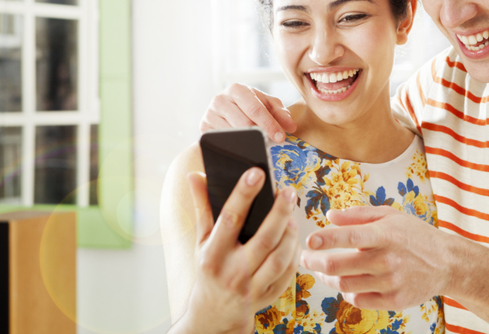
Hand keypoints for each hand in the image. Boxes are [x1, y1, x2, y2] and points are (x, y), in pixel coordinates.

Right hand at [179, 168, 299, 333]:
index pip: (230, 219)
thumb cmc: (208, 270)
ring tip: (291, 214)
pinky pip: (286, 273)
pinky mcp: (267, 296)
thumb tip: (195, 175)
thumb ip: (202, 207)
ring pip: (279, 258)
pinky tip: (293, 237)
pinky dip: (293, 254)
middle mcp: (232, 272)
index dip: (243, 194)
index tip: (256, 172)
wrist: (212, 316)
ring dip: (289, 234)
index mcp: (213, 254)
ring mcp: (251, 287)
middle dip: (279, 213)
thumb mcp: (201, 240)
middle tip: (288, 191)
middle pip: (263, 239)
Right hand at [200, 83, 296, 142]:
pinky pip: (220, 142)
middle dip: (260, 135)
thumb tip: (291, 127)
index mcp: (237, 89)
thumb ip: (281, 113)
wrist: (226, 110)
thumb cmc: (250, 106)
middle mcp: (219, 100)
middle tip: (271, 144)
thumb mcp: (267, 105)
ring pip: (231, 134)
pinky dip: (234, 147)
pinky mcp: (203, 130)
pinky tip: (243, 148)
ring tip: (258, 146)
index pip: (255, 109)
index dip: (269, 124)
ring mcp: (209, 115)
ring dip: (247, 142)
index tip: (280, 137)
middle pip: (243, 123)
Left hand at [299, 206, 447, 310]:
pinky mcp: (394, 301)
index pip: (349, 236)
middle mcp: (387, 259)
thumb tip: (330, 216)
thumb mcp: (390, 216)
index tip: (308, 241)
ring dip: (327, 277)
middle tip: (305, 257)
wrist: (446, 263)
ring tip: (322, 270)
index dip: (325, 239)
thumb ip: (358, 215)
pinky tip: (345, 282)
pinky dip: (347, 292)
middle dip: (314, 262)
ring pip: (345, 285)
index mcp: (386, 234)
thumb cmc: (414, 234)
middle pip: (339, 265)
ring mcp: (390, 282)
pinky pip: (359, 300)